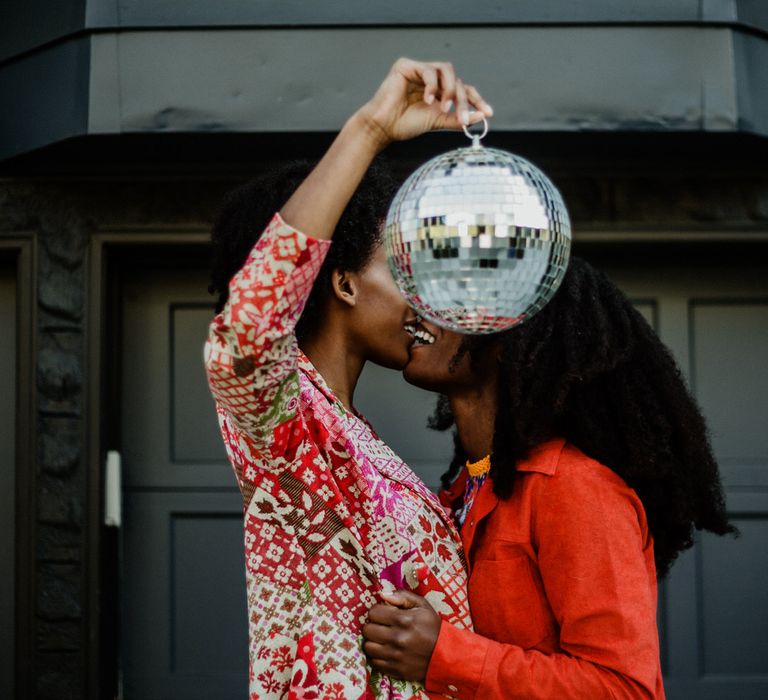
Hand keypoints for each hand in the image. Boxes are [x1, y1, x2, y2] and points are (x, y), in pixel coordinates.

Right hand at [356, 57, 493, 146]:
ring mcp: (418, 70)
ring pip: (446, 69)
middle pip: (457, 80)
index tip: (488, 112)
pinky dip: (431, 85)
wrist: (383, 127)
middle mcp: (430, 79)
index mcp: (438, 91)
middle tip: (463, 117)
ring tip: (443, 107)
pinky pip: (428, 69)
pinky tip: (428, 100)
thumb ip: (456, 118)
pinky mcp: (406, 66)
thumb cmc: (405, 125)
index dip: (476, 99)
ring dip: (449, 89)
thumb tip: (481, 117)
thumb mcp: (436, 122)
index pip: (462, 90)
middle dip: (463, 99)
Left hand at [362, 589, 441, 683]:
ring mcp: (395, 656)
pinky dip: (378, 655)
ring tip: (382, 639)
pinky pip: (374, 662)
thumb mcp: (422, 605)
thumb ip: (402, 596)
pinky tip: (386, 650)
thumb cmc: (432, 626)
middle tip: (382, 626)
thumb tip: (382, 594)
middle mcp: (397, 638)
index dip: (377, 611)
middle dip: (373, 625)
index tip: (384, 614)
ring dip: (373, 641)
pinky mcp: (395, 670)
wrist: (446, 654)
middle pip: (367, 630)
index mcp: (403, 619)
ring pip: (368, 647)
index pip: (373, 613)